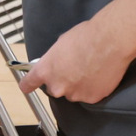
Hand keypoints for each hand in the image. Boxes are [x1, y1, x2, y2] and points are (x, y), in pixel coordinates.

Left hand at [18, 17, 135, 104]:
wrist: (109, 41)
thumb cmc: (85, 36)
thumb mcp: (60, 44)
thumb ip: (54, 59)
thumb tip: (57, 64)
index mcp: (46, 70)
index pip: (28, 83)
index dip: (27, 85)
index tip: (26, 87)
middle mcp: (58, 86)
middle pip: (55, 89)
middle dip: (62, 81)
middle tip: (75, 68)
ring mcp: (75, 94)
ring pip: (74, 93)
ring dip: (79, 85)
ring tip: (91, 69)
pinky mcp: (92, 98)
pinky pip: (89, 95)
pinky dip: (93, 88)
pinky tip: (99, 75)